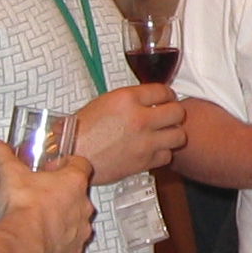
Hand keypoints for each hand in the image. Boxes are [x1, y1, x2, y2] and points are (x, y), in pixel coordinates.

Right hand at [0, 142, 94, 252]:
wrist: (23, 245)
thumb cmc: (23, 208)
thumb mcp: (9, 172)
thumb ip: (3, 155)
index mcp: (74, 182)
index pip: (81, 164)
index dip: (67, 163)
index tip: (52, 167)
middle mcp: (83, 206)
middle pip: (78, 193)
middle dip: (61, 193)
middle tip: (39, 194)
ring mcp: (80, 230)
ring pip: (75, 220)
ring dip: (61, 218)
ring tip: (38, 219)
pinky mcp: (72, 251)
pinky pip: (69, 243)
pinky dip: (57, 241)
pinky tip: (40, 239)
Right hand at [74, 84, 188, 184]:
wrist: (72, 155)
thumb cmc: (81, 129)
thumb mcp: (104, 102)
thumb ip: (130, 99)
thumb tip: (149, 99)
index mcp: (127, 98)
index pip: (163, 90)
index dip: (167, 94)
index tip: (166, 98)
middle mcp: (139, 118)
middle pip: (178, 112)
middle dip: (174, 113)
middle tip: (168, 116)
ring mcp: (144, 142)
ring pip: (179, 136)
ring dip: (172, 134)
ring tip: (163, 134)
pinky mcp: (144, 162)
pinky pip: (167, 156)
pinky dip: (162, 153)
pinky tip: (152, 150)